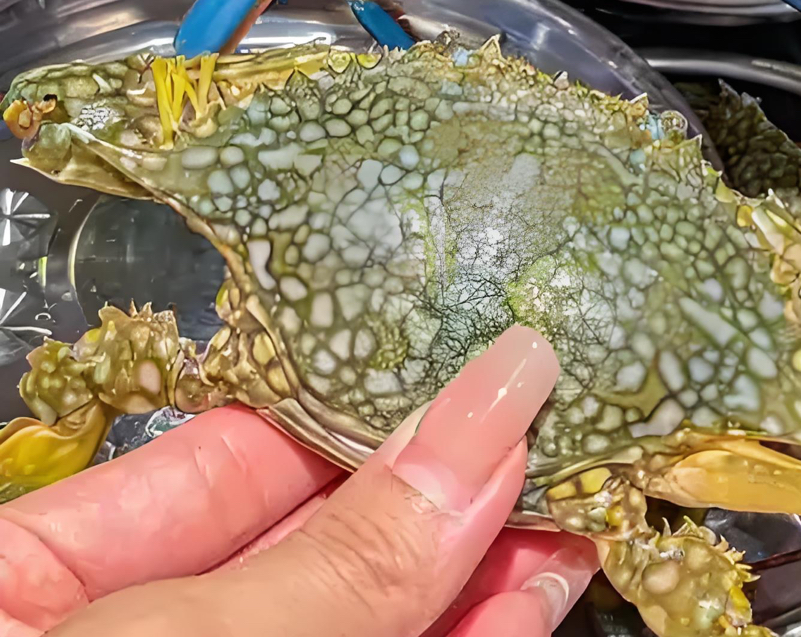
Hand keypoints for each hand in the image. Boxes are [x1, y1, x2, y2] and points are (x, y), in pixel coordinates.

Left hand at [0, 327, 596, 636]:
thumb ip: (334, 558)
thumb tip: (486, 422)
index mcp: (31, 584)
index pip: (220, 455)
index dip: (353, 405)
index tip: (466, 356)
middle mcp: (132, 633)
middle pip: (317, 533)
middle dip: (444, 476)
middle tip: (554, 403)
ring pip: (374, 609)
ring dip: (486, 557)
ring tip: (579, 482)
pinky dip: (478, 633)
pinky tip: (541, 580)